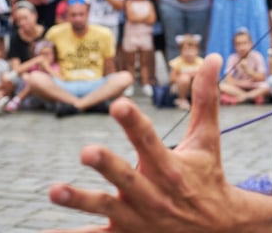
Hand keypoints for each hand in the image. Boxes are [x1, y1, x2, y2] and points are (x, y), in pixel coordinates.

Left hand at [48, 55, 244, 231]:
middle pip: (127, 179)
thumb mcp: (207, 138)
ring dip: (80, 201)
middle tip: (87, 151)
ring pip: (105, 208)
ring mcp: (138, 218)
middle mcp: (154, 193)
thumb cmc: (208, 175)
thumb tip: (212, 56)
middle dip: (108, 166)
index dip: (133, 123)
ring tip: (55, 190)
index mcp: (170, 167)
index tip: (119, 104)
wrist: (217, 228)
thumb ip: (205, 98)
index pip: (150, 141)